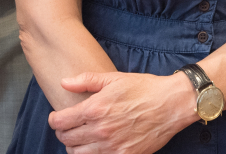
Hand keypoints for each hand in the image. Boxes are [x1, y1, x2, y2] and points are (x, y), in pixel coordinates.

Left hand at [48, 71, 196, 153]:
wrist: (171, 104)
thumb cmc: (144, 88)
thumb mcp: (114, 78)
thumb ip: (86, 80)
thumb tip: (64, 82)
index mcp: (95, 109)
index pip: (60, 122)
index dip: (54, 120)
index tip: (57, 118)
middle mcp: (100, 130)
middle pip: (66, 140)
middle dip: (63, 133)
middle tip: (69, 128)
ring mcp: (112, 146)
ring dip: (75, 147)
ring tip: (81, 139)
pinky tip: (97, 147)